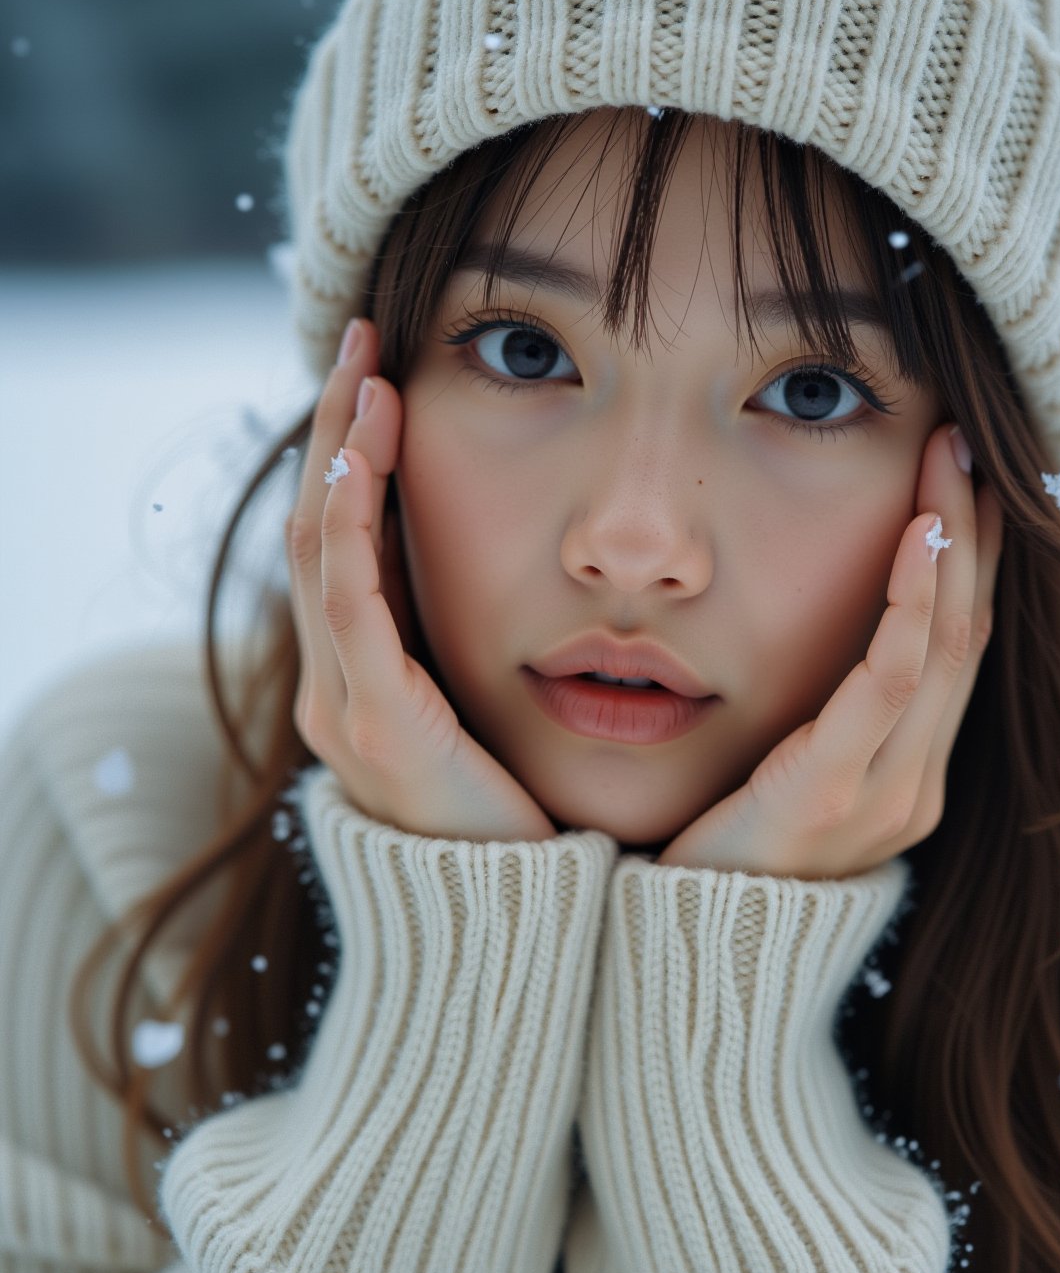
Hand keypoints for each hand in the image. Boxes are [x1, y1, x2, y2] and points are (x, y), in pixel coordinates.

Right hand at [285, 316, 556, 843]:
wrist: (508, 929)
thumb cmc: (513, 825)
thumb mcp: (489, 720)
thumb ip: (480, 653)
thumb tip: (527, 578)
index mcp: (363, 683)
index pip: (342, 544)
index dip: (354, 457)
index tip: (383, 378)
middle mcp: (336, 689)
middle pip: (319, 532)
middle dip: (339, 432)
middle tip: (364, 343)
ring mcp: (345, 708)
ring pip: (323, 555)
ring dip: (343, 457)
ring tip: (367, 374)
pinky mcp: (379, 727)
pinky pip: (349, 611)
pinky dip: (349, 532)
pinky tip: (360, 463)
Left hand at [656, 422, 1002, 879]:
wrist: (687, 956)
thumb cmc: (723, 856)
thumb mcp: (787, 777)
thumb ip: (821, 717)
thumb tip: (825, 639)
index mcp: (911, 781)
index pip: (961, 651)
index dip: (973, 562)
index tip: (969, 483)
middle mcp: (918, 787)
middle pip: (970, 636)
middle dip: (974, 533)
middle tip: (967, 444)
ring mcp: (888, 796)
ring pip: (948, 645)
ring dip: (952, 544)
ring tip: (948, 463)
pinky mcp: (836, 794)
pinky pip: (893, 680)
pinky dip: (909, 604)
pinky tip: (915, 538)